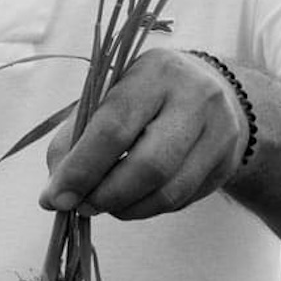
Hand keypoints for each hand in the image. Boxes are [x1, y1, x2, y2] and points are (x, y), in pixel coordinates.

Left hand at [37, 49, 249, 220]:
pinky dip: (146, 208)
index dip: (82, 168)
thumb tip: (54, 193)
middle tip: (80, 207)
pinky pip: (180, 200)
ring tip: (102, 205)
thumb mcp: (109, 97)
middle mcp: (194, 97)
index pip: (114, 127)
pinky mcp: (226, 162)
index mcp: (154, 72)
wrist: (215, 92)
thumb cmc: (145, 96)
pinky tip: (131, 200)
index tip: (56, 197)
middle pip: (148, 164)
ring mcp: (218, 131)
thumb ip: (76, 138)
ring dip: (125, 208)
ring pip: (167, 190)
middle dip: (106, 195)